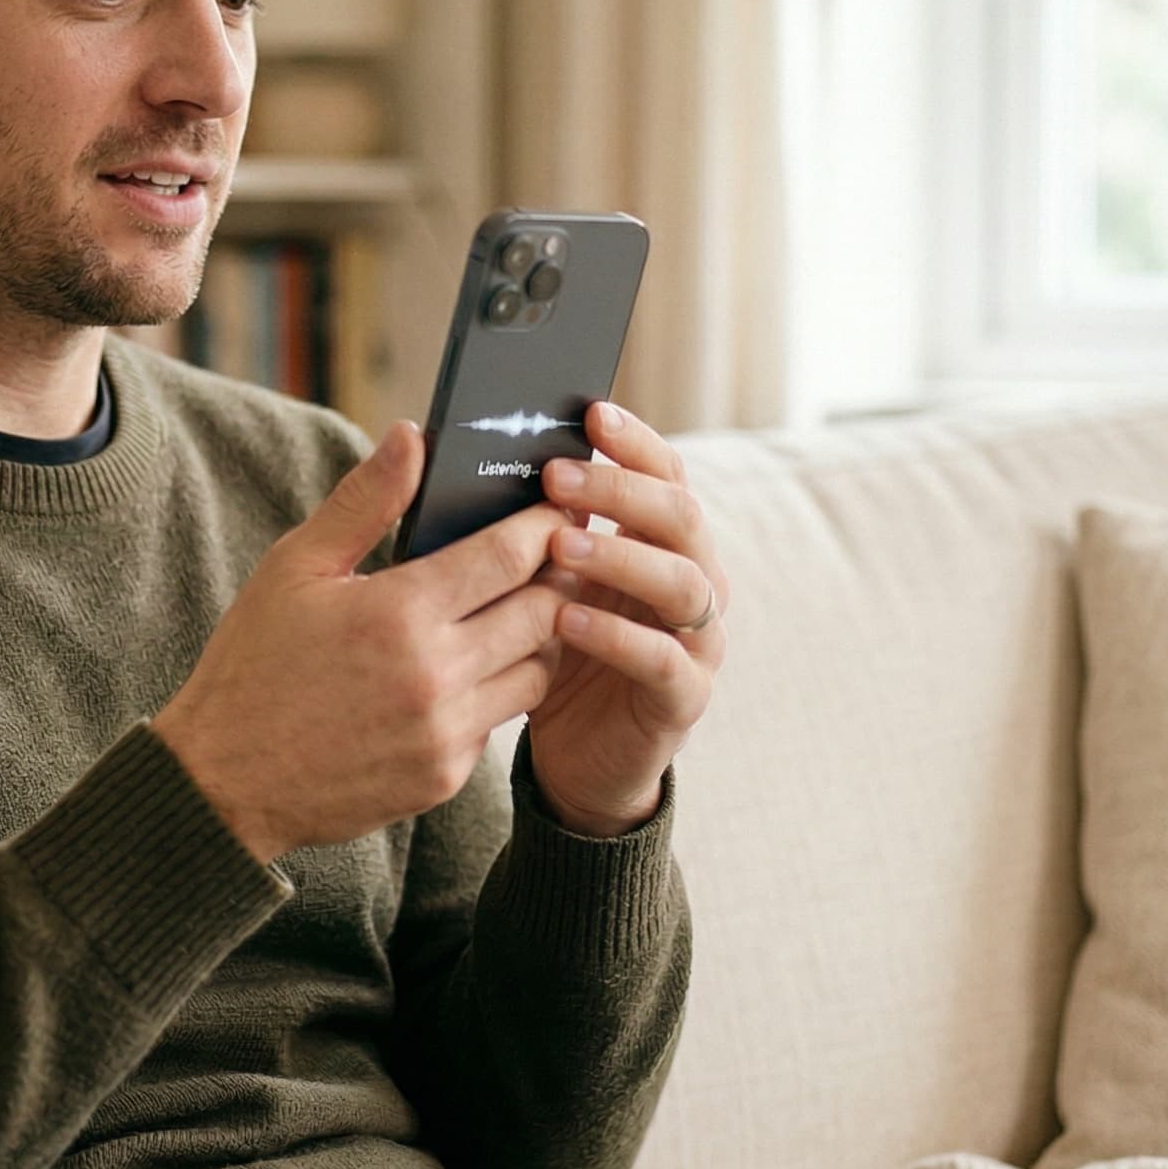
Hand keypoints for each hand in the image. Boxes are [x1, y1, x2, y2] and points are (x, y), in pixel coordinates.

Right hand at [150, 421, 574, 864]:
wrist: (224, 782)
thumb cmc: (254, 664)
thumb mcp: (295, 569)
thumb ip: (364, 501)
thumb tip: (409, 436)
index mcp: (399, 612)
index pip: (510, 555)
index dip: (545, 524)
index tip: (558, 506)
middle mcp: (435, 675)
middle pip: (543, 611)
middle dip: (558, 574)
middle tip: (558, 552)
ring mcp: (444, 732)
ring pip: (537, 671)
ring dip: (540, 636)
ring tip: (520, 608)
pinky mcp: (445, 777)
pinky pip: (500, 721)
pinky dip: (498, 689)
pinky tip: (474, 668)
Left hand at [530, 401, 727, 836]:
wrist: (571, 757)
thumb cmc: (547, 651)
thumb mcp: (536, 581)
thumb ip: (526, 527)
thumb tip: (471, 456)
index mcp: (659, 542)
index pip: (664, 474)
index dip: (634, 442)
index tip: (590, 411)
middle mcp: (692, 581)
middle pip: (681, 515)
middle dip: (622, 489)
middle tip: (557, 475)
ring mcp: (696, 641)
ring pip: (684, 583)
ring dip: (622, 556)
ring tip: (560, 545)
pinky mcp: (682, 699)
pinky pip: (663, 660)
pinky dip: (619, 635)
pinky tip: (568, 619)